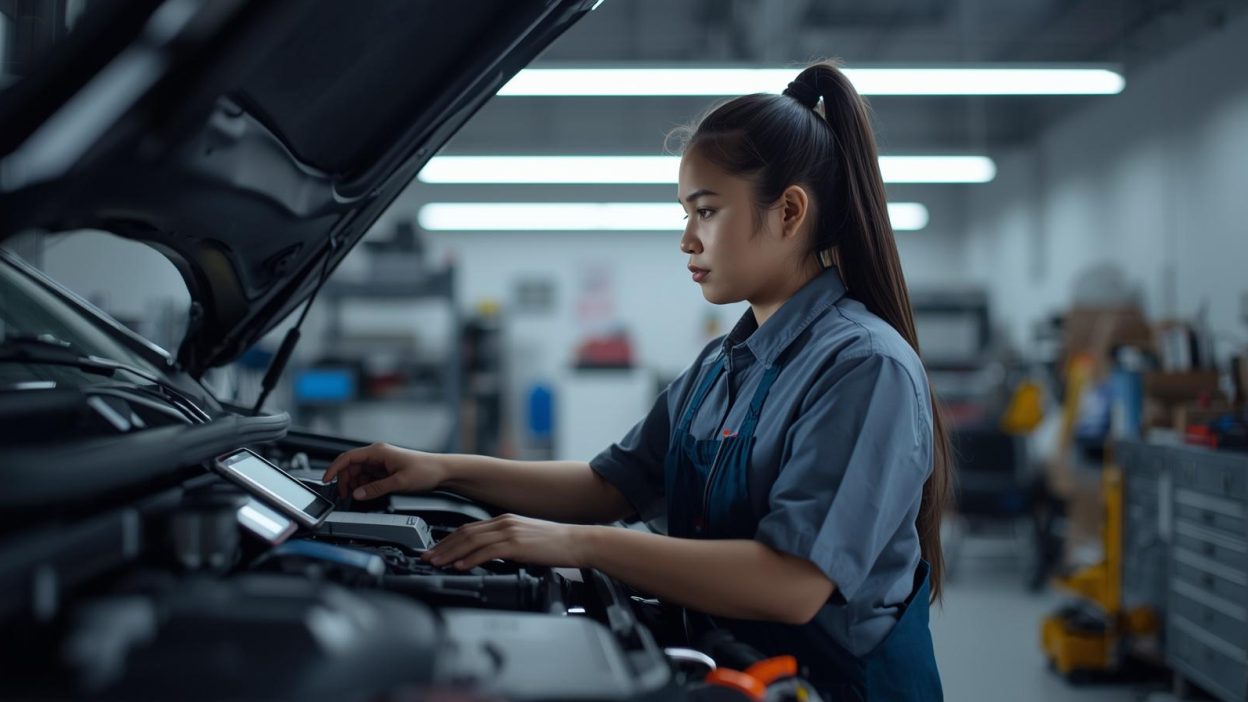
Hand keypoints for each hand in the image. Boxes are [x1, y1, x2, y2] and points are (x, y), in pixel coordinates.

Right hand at [322, 442, 445, 499]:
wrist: (442, 471)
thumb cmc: (425, 471)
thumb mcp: (399, 482)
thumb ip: (376, 489)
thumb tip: (357, 494)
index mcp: (378, 452)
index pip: (348, 457)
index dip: (334, 468)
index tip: (326, 480)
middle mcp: (378, 455)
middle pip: (351, 466)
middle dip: (344, 481)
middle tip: (343, 496)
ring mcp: (381, 462)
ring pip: (358, 473)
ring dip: (354, 484)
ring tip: (353, 497)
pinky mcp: (386, 470)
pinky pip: (368, 477)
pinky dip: (363, 486)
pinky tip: (365, 494)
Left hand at [420, 514, 593, 570]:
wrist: (577, 542)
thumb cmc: (555, 545)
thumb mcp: (525, 541)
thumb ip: (505, 545)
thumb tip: (486, 558)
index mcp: (505, 520)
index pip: (469, 528)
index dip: (448, 540)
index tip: (436, 550)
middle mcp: (504, 522)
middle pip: (464, 533)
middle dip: (442, 546)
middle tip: (427, 557)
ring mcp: (510, 532)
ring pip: (471, 541)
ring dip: (450, 553)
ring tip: (436, 563)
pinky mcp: (516, 544)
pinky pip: (487, 551)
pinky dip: (470, 559)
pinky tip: (460, 566)